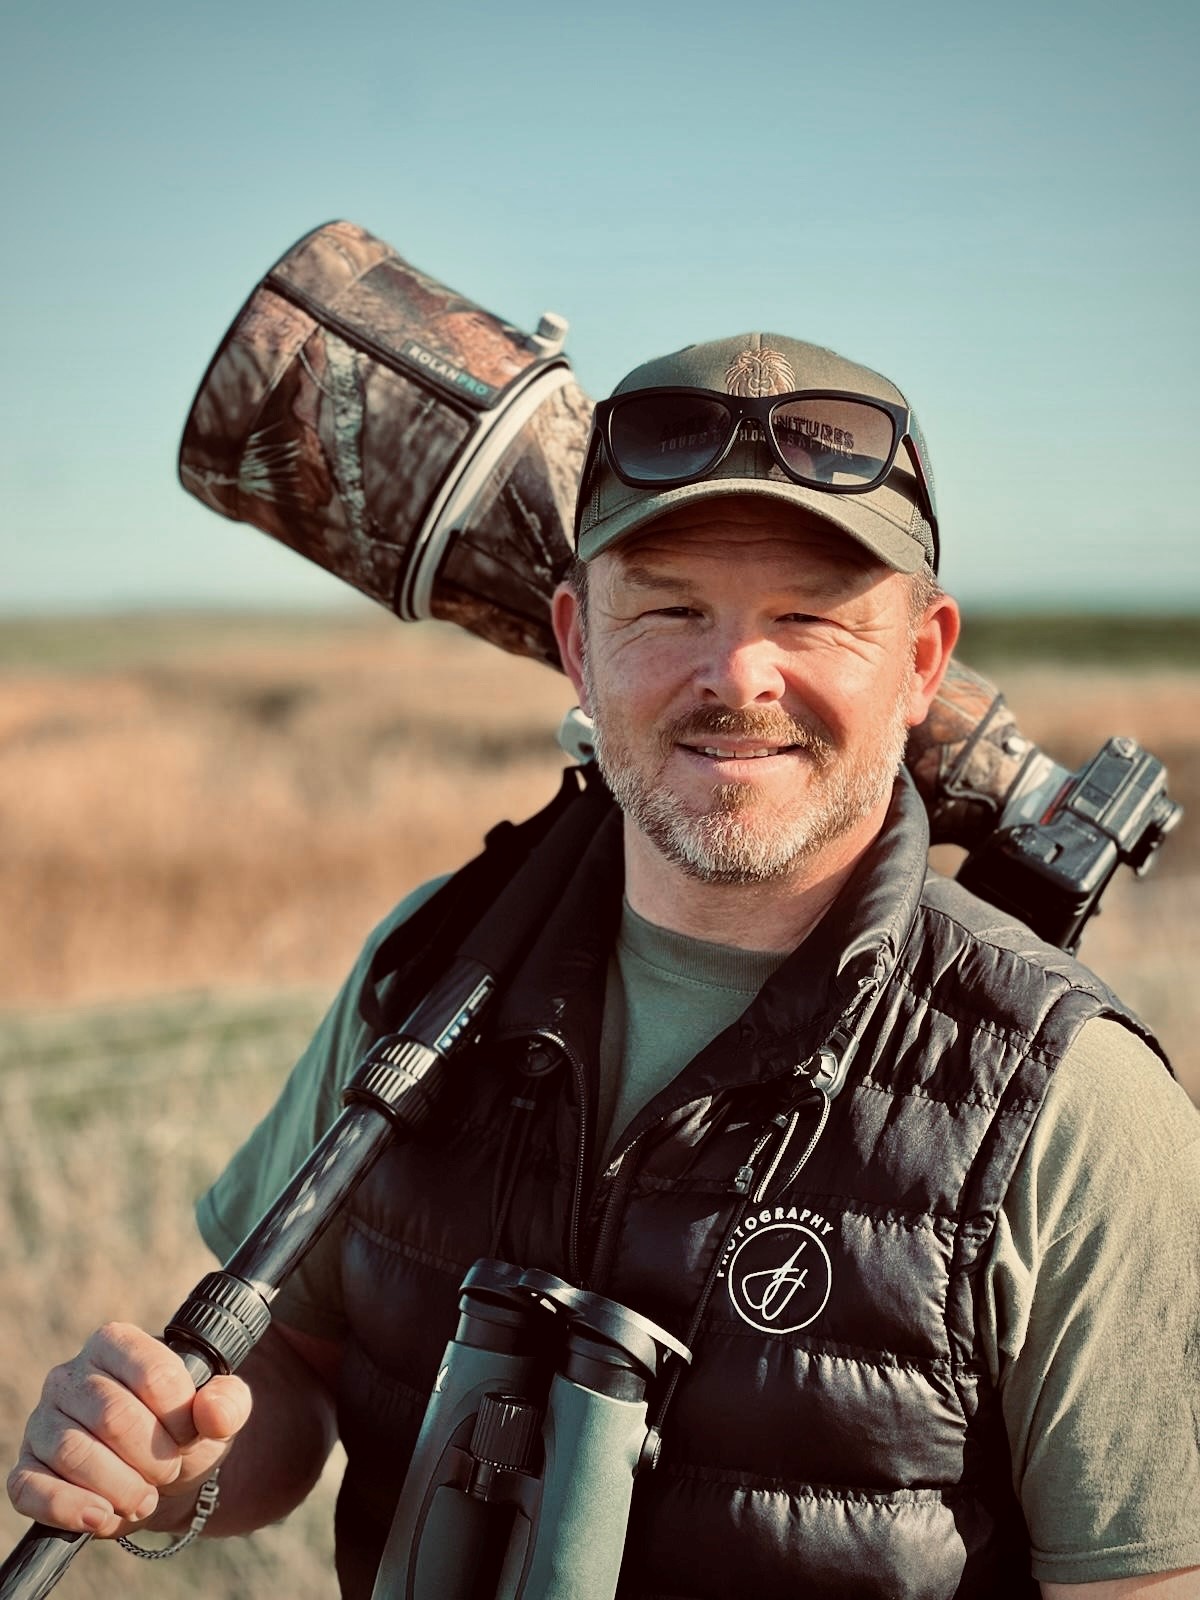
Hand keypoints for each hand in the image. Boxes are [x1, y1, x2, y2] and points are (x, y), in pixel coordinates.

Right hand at [6, 1323, 251, 1538]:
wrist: (160, 1476)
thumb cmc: (183, 1431)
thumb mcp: (217, 1412)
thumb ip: (228, 1403)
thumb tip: (214, 1412)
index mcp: (117, 1344)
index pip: (153, 1374)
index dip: (180, 1415)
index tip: (190, 1434)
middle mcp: (71, 1375)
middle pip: (113, 1417)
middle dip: (152, 1456)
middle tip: (168, 1472)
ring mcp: (42, 1422)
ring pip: (74, 1453)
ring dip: (120, 1488)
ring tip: (144, 1499)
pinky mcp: (25, 1469)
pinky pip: (31, 1489)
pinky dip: (70, 1508)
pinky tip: (102, 1517)